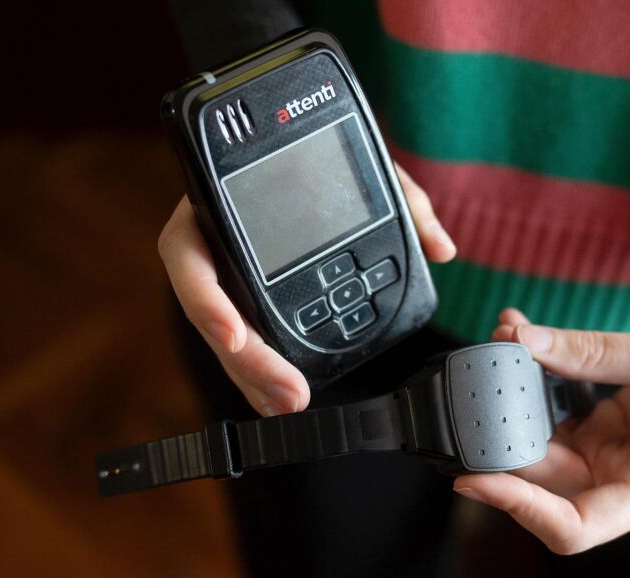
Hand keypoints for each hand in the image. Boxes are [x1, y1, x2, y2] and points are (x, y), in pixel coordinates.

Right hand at [157, 164, 455, 415]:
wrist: (301, 146)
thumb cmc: (320, 155)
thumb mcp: (362, 164)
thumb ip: (403, 197)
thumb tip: (441, 249)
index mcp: (216, 203)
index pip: (188, 254)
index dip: (207, 300)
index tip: (236, 336)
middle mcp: (211, 244)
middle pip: (209, 312)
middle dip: (247, 361)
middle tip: (289, 394)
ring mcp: (224, 274)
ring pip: (224, 334)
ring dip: (252, 376)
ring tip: (288, 404)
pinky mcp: (242, 296)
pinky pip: (244, 336)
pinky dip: (260, 370)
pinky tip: (280, 397)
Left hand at [453, 309, 629, 553]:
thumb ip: (591, 353)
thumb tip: (522, 341)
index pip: (572, 527)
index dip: (517, 509)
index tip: (473, 478)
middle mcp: (625, 481)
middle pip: (543, 482)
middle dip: (502, 438)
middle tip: (471, 390)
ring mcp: (613, 455)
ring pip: (541, 443)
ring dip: (513, 398)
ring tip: (498, 345)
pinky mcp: (605, 428)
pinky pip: (555, 412)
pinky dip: (534, 378)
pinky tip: (520, 339)